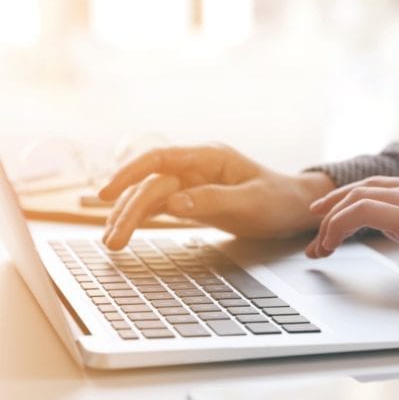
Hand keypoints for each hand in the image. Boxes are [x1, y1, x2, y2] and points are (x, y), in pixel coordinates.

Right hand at [99, 144, 334, 249]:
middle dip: (129, 209)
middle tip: (112, 240)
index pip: (160, 159)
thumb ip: (213, 200)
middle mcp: (196, 167)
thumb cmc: (276, 200)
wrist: (291, 207)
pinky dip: (142, 218)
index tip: (107, 193)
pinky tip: (125, 229)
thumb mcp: (250, 202)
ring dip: (130, 216)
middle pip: (152, 184)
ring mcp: (193, 182)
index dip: (130, 173)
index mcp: (210, 157)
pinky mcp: (193, 199)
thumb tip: (173, 203)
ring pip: (152, 196)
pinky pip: (161, 206)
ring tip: (112, 242)